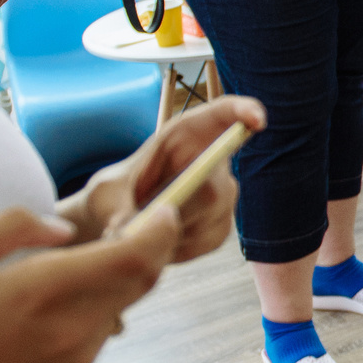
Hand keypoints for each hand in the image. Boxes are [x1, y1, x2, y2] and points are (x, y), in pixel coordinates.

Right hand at [0, 203, 182, 362]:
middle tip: (139, 221)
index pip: (134, 258)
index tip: (164, 210)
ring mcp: (79, 354)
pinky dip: (105, 299)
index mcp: (44, 290)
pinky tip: (71, 290)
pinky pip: (106, 324)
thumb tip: (65, 230)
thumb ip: (15, 225)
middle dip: (152, 246)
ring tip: (99, 252)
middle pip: (144, 280)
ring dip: (127, 274)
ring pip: (127, 302)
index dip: (160, 230)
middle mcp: (73, 326)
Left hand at [59, 95, 264, 262]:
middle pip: (216, 183)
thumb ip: (118, 207)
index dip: (245, 113)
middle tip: (143, 227)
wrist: (114, 221)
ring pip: (214, 216)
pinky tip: (158, 246)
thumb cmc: (113, 195)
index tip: (257, 121)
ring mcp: (221, 195)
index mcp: (183, 136)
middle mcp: (210, 162)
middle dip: (181, 209)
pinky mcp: (220, 225)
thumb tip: (127, 227)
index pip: (224, 115)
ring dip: (174, 233)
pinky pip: (209, 239)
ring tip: (140, 237)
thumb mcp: (106, 194)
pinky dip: (180, 249)